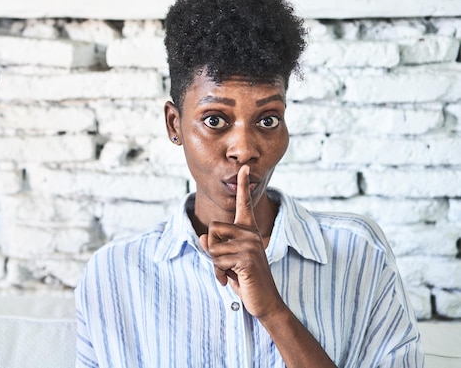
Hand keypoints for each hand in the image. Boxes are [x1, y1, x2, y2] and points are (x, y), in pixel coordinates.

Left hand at [199, 165, 284, 319]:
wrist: (264, 301)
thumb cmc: (244, 278)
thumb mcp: (225, 259)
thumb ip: (214, 246)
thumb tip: (204, 237)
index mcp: (248, 230)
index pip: (244, 204)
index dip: (243, 186)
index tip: (243, 168)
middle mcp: (251, 233)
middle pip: (213, 228)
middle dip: (212, 249)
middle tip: (226, 264)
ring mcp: (250, 244)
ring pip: (213, 247)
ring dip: (216, 265)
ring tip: (231, 273)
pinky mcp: (246, 258)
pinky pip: (218, 260)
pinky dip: (220, 274)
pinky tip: (233, 280)